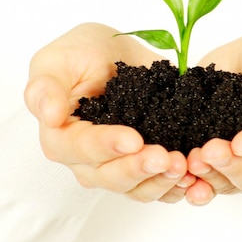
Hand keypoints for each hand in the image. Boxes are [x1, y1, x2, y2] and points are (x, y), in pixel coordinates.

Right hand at [24, 23, 193, 202]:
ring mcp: (117, 166)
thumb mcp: (57, 58)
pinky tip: (195, 179)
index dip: (106, 146)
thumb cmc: (80, 53)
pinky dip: (177, 186)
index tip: (133, 139)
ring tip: (184, 166)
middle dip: (139, 168)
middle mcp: (87, 160)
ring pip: (136, 188)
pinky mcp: (143, 166)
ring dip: (161, 181)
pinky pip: (159, 186)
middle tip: (166, 158)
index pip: (80, 149)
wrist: (116, 54)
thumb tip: (49, 116)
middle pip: (110, 176)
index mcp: (61, 137)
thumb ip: (46, 86)